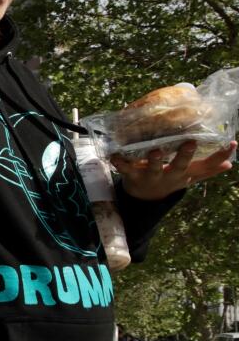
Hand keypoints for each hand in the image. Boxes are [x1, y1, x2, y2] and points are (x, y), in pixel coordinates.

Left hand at [113, 140, 235, 200]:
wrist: (144, 197)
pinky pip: (124, 169)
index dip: (220, 156)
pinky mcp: (132, 176)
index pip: (206, 165)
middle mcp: (169, 175)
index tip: (232, 143)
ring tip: (155, 151)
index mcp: (185, 173)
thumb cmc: (170, 179)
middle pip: (179, 166)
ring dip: (154, 160)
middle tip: (190, 142)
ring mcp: (151, 176)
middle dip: (185, 155)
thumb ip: (207, 170)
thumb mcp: (189, 177)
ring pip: (153, 168)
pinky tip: (114, 155)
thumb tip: (230, 163)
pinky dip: (118, 163)